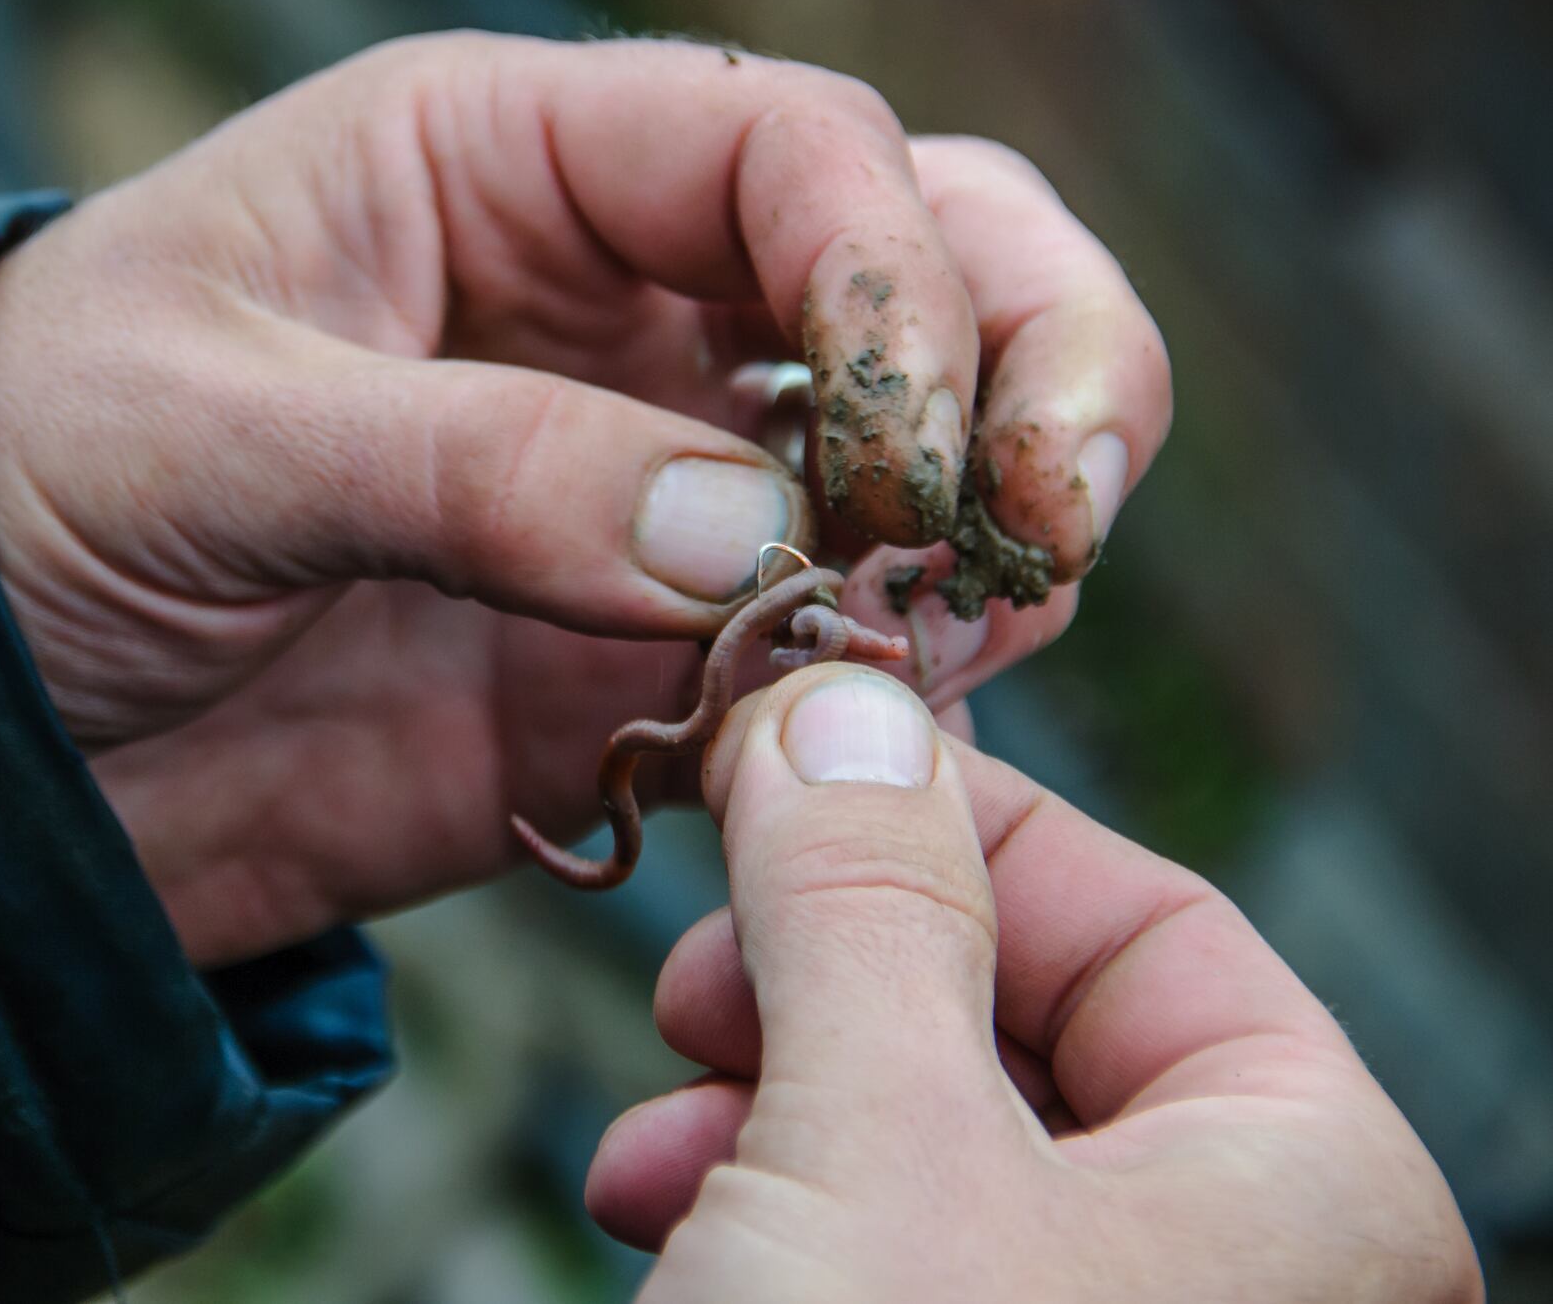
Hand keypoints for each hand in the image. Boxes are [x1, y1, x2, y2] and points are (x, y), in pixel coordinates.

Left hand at [0, 32, 1171, 965]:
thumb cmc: (20, 486)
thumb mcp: (207, 434)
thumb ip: (470, 466)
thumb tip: (743, 528)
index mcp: (509, 166)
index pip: (792, 146)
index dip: (895, 266)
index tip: (897, 432)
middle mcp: (615, 303)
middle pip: (931, 262)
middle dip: (1042, 357)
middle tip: (1058, 505)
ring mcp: (648, 479)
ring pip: (918, 457)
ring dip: (985, 535)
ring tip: (954, 636)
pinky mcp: (644, 645)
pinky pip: (831, 645)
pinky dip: (886, 686)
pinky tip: (860, 731)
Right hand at [586, 665, 1479, 1300]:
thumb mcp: (872, 1143)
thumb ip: (865, 902)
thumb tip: (848, 708)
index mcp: (1307, 1200)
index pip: (1150, 921)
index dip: (955, 827)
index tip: (787, 782)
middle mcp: (1235, 1273)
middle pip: (1022, 1020)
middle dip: (830, 976)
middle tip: (708, 967)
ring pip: (929, 1132)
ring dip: (767, 1091)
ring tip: (662, 1121)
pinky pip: (882, 1243)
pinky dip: (760, 1196)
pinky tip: (648, 1202)